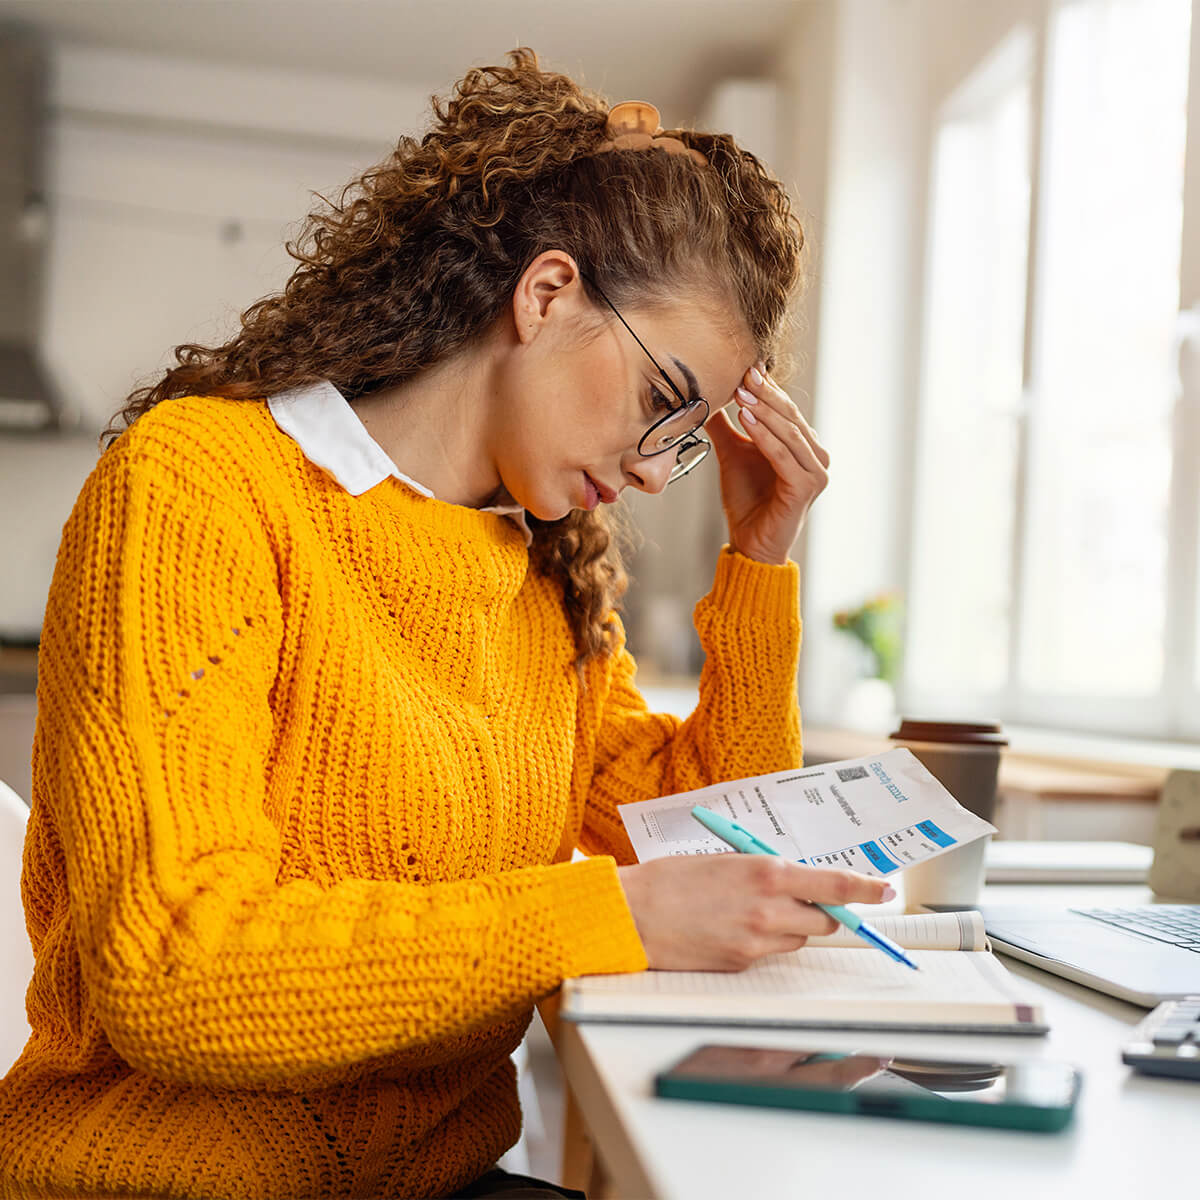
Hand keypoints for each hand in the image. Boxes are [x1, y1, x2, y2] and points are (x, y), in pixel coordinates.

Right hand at [616, 854, 893, 971]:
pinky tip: (728, 927)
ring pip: (797, 939)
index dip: (865, 888)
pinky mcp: (742, 964)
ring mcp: (756, 941)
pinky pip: (768, 954)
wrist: (633, 914)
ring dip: (788, 927)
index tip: (883, 889)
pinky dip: (760, 942)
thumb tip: (795, 880)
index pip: (835, 885)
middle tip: (801, 900)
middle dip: (819, 911)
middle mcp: (769, 909)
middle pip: (824, 920)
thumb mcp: (726, 860)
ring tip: (749, 912)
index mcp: (766, 873)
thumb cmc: (670, 880)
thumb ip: (765, 870)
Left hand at [706, 363, 829, 565]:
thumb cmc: (747, 500)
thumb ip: (726, 426)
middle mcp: (816, 456)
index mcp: (804, 445)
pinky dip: (764, 436)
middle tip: (743, 375)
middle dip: (766, 394)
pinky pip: (783, 455)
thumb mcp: (733, 454)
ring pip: (789, 432)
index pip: (786, 409)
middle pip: (790, 416)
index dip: (766, 388)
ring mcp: (816, 472)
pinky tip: (746, 420)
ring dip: (765, 411)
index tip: (744, 368)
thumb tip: (707, 396)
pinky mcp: (807, 487)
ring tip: (741, 394)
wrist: (751, 541)